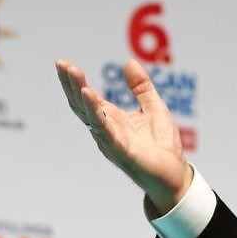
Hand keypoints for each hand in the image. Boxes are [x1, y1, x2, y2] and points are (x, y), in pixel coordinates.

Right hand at [55, 58, 191, 215]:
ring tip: (73, 73)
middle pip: (83, 105)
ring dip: (81, 94)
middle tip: (61, 64)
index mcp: (113, 119)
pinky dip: (96, 114)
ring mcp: (112, 141)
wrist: (175, 175)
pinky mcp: (122, 151)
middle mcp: (107, 130)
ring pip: (90, 116)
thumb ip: (141, 88)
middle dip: (71, 84)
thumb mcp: (155, 108)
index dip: (77, 81)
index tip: (64, 64)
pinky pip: (106, 131)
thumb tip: (129, 62)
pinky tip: (89, 97)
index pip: (89, 98)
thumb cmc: (163, 145)